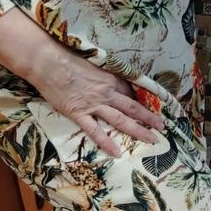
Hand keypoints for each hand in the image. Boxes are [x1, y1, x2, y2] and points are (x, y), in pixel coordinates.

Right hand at [23, 39, 164, 157]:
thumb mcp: (91, 62)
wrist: (48, 63)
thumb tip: (103, 78)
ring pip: (120, 120)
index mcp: (110, 78)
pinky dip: (106, 142)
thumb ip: (101, 73)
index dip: (138, 101)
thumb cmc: (66, 58)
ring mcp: (94, 105)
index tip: (144, 109)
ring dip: (138, 130)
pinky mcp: (79, 114)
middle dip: (149, 118)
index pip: (129, 92)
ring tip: (152, 140)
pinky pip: (95, 131)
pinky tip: (116, 152)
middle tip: (162, 127)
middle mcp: (107, 93)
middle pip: (132, 108)